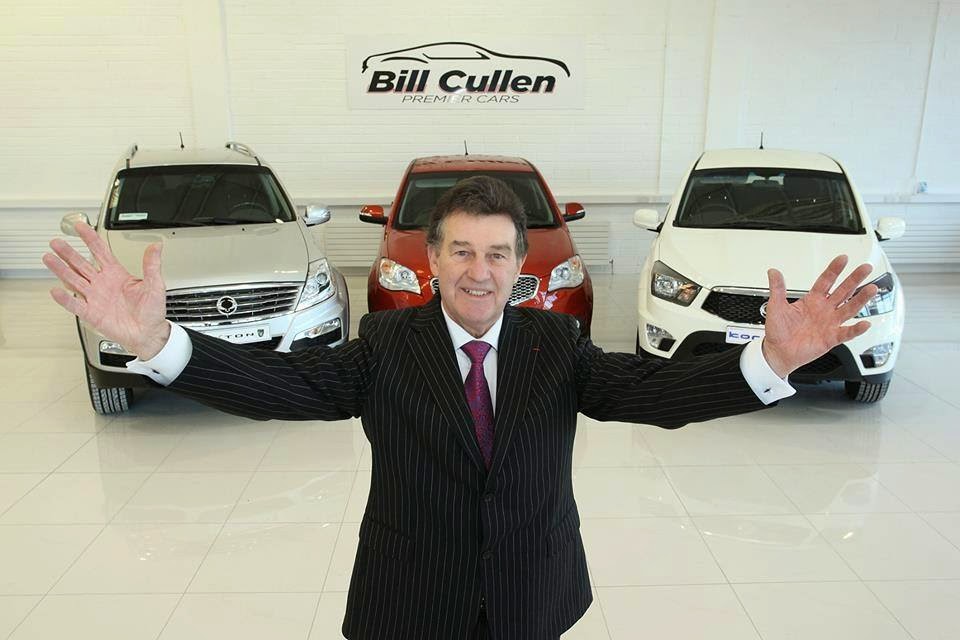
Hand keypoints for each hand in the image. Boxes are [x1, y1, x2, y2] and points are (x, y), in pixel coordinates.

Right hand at [43, 221, 169, 358]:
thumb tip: (156, 246)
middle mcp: (102, 283)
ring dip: (61, 270)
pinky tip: (56, 290)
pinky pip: (76, 305)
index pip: (100, 251)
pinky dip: (66, 299)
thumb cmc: (151, 311)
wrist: (149, 333)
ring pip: (74, 281)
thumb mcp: (155, 285)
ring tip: (49, 258)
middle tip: (56, 242)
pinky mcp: (92, 313)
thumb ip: (152, 265)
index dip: (90, 238)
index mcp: (116, 274)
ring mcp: (95, 298)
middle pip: (81, 264)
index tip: (80, 226)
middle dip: (68, 252)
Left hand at [761, 255, 877, 377]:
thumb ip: (777, 289)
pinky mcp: (831, 338)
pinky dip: (856, 329)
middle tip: (866, 267)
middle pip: (843, 291)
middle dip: (854, 279)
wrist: (778, 352)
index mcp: (812, 300)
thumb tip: (773, 272)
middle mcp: (824, 310)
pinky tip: (865, 323)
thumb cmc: (778, 330)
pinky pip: (846, 333)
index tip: (843, 258)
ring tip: (872, 288)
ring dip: (861, 299)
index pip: (826, 281)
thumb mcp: (775, 306)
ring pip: (849, 309)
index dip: (834, 270)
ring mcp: (830, 323)